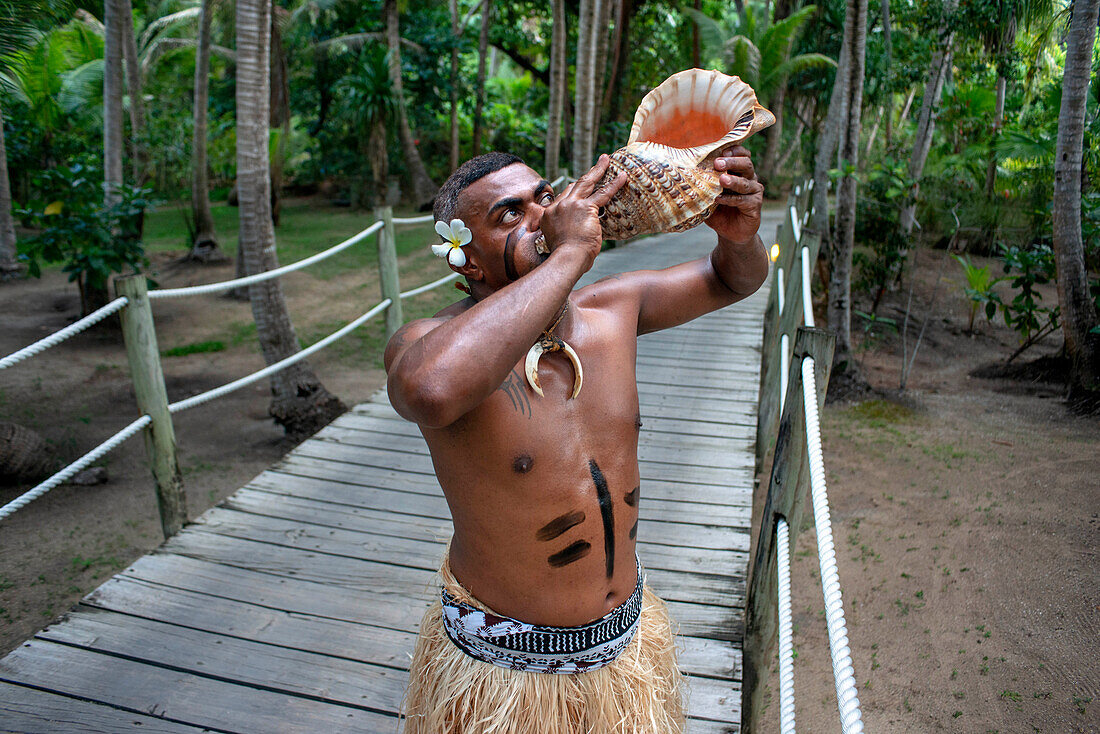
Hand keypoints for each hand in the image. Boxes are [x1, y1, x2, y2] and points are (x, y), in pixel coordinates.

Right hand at [539, 155, 626, 269]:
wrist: (566, 259)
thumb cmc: (564, 258)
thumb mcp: (557, 243)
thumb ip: (564, 235)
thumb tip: (573, 238)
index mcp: (549, 215)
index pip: (562, 198)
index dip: (573, 193)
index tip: (580, 188)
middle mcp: (558, 206)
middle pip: (573, 185)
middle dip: (586, 174)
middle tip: (596, 164)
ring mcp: (571, 205)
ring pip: (586, 182)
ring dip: (597, 170)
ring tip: (606, 160)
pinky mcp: (585, 208)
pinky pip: (603, 193)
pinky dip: (613, 184)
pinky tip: (622, 177)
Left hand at [707, 146, 762, 244]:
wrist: (730, 232)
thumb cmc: (718, 210)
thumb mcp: (708, 194)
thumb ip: (702, 183)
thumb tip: (683, 173)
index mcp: (739, 170)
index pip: (741, 154)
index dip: (733, 150)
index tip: (721, 151)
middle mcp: (749, 177)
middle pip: (746, 164)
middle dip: (732, 162)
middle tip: (718, 163)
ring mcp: (754, 191)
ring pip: (745, 182)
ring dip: (732, 181)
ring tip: (721, 180)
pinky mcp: (755, 205)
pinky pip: (743, 200)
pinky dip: (730, 199)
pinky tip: (719, 199)